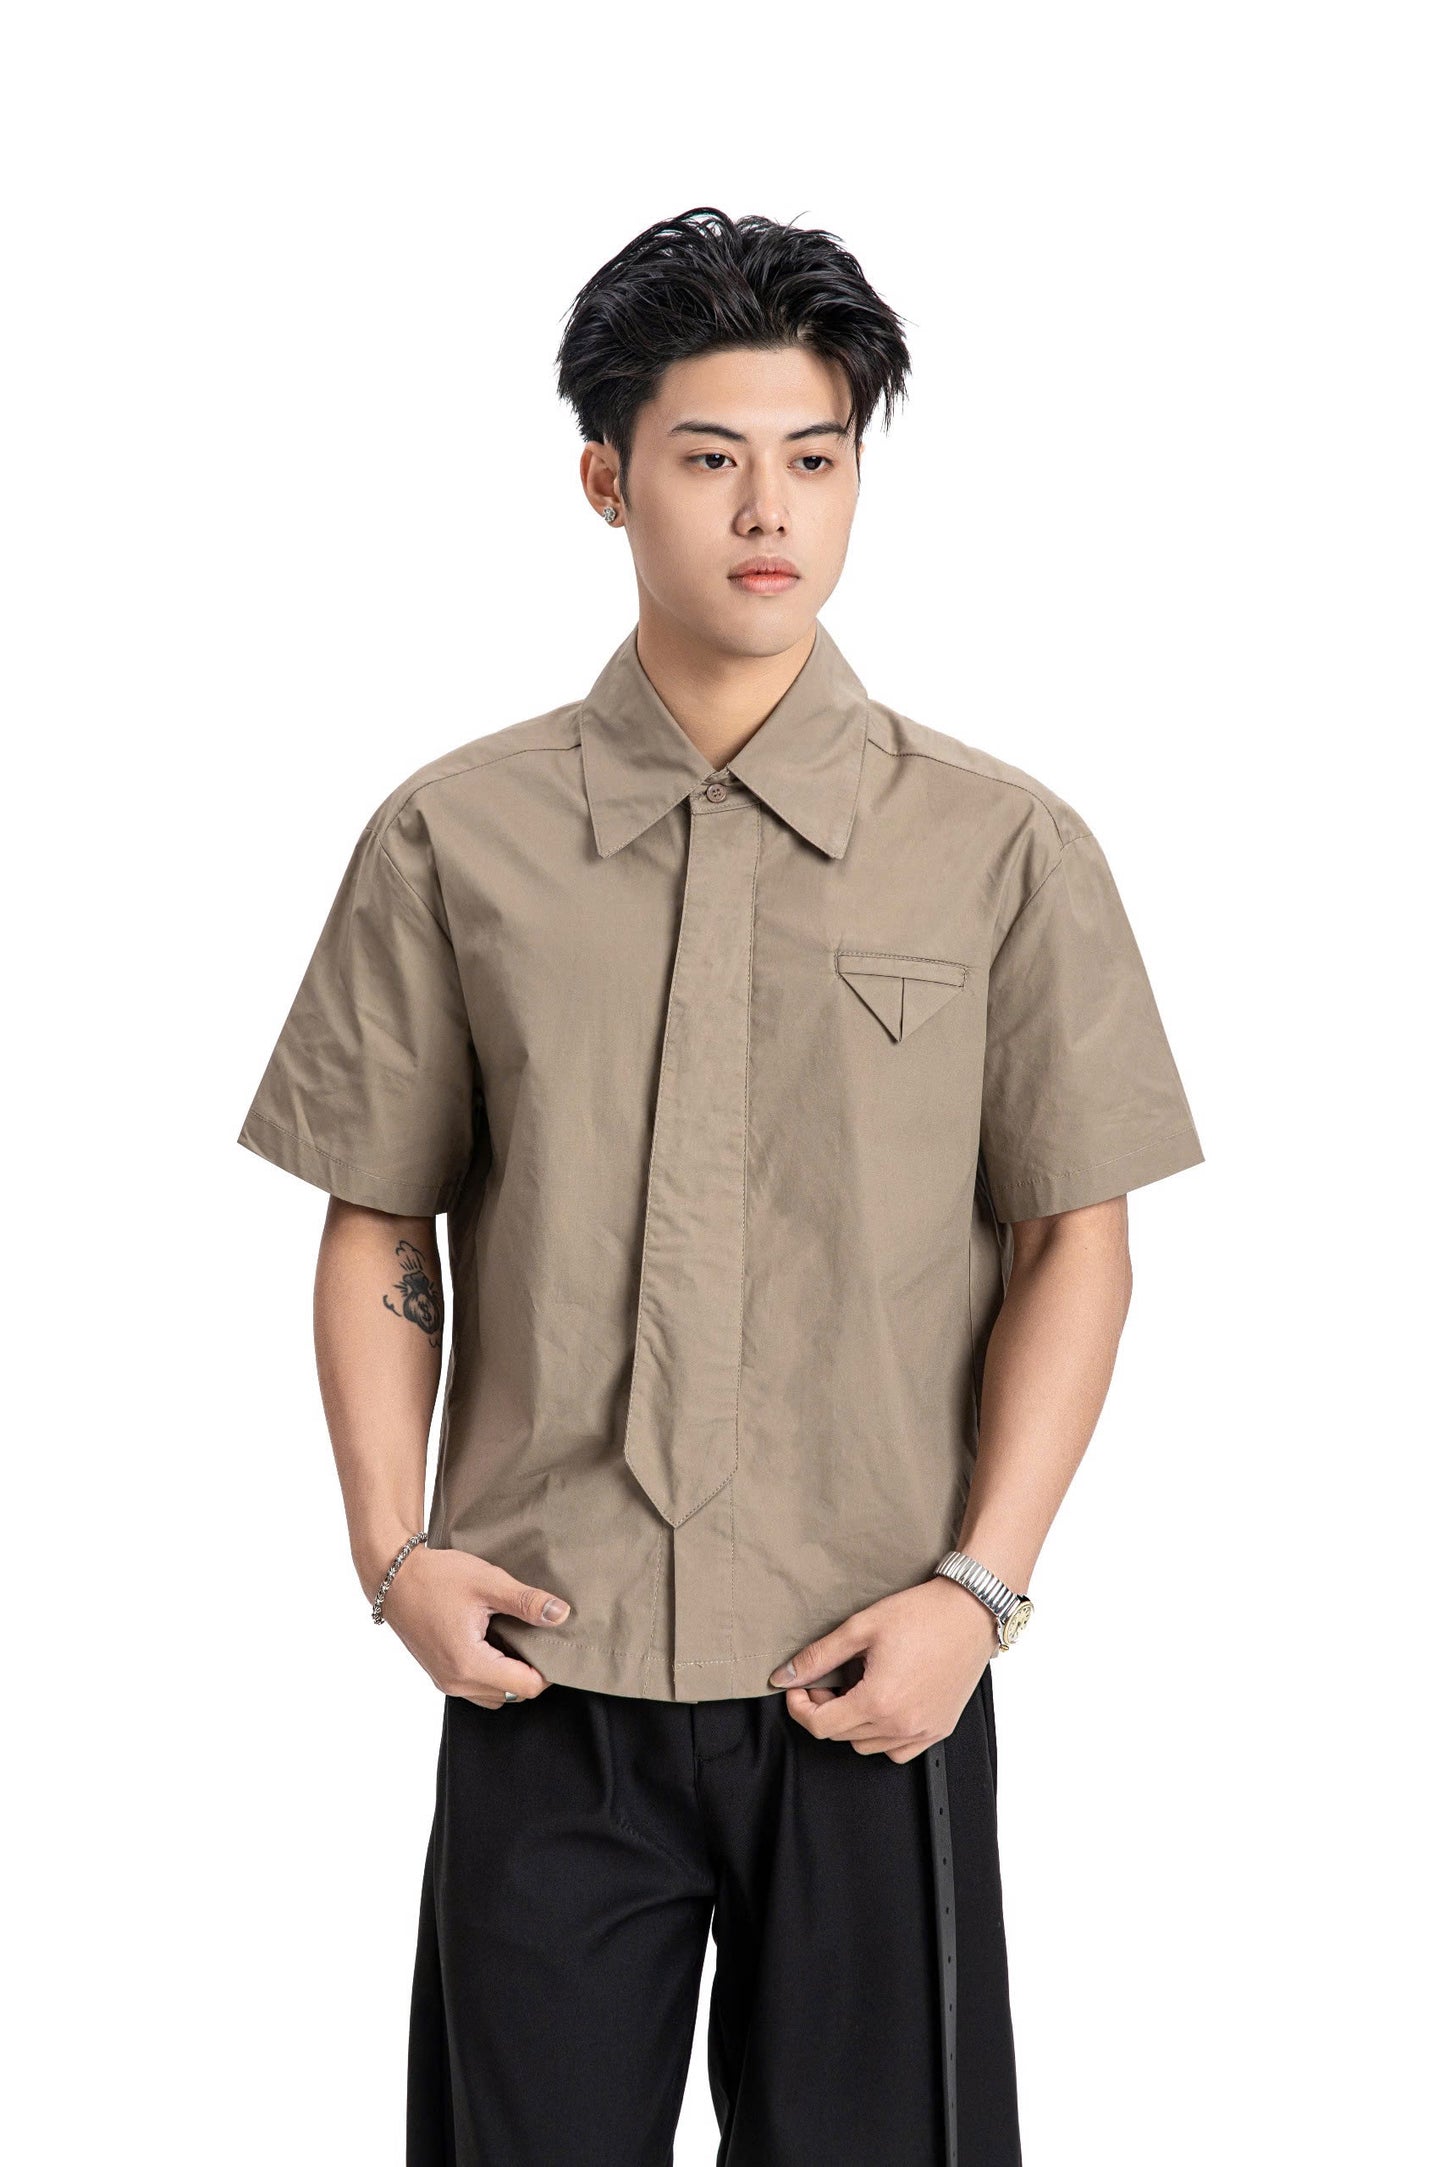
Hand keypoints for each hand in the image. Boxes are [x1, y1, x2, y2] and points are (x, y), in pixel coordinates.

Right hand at [379, 1545, 569, 1708]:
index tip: (554, 1644)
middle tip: (538, 1638)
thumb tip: (561, 1615)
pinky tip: (495, 1643)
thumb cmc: (437, 1577)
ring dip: (511, 1675)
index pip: (526, 1687)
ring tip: (516, 1640)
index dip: (547, 1670)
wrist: (393, 1577)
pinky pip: (476, 1688)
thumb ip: (526, 1602)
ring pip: (495, 1696)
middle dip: (531, 1672)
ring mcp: (445, 1682)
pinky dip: (492, 1673)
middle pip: (512, 1695)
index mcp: (469, 1663)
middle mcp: (456, 1682)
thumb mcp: (488, 1582)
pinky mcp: (440, 1675)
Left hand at [767, 1578, 996, 1760]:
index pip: (820, 1726)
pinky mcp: (939, 1730)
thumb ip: (818, 1656)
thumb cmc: (921, 1615)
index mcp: (878, 1701)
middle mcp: (901, 1725)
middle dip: (825, 1708)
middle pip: (840, 1735)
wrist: (970, 1612)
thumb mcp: (861, 1627)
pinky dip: (882, 1736)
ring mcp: (923, 1731)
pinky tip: (883, 1705)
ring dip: (852, 1722)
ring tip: (859, 1687)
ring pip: (867, 1746)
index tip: (799, 1688)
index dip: (799, 1707)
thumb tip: (785, 1676)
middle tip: (830, 1678)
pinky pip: (897, 1751)